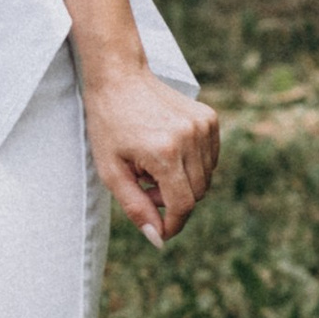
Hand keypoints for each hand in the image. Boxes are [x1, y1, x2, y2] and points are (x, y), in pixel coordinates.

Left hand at [81, 62, 219, 249]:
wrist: (119, 77)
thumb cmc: (108, 124)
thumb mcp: (111, 170)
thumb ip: (135, 207)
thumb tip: (157, 240)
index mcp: (165, 151)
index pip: (182, 205)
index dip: (173, 224)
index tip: (160, 232)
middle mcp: (190, 138)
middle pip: (196, 194)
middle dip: (173, 202)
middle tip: (144, 188)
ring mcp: (204, 126)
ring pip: (205, 178)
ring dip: (182, 183)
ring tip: (152, 169)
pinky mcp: (210, 118)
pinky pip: (209, 159)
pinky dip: (191, 165)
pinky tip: (166, 153)